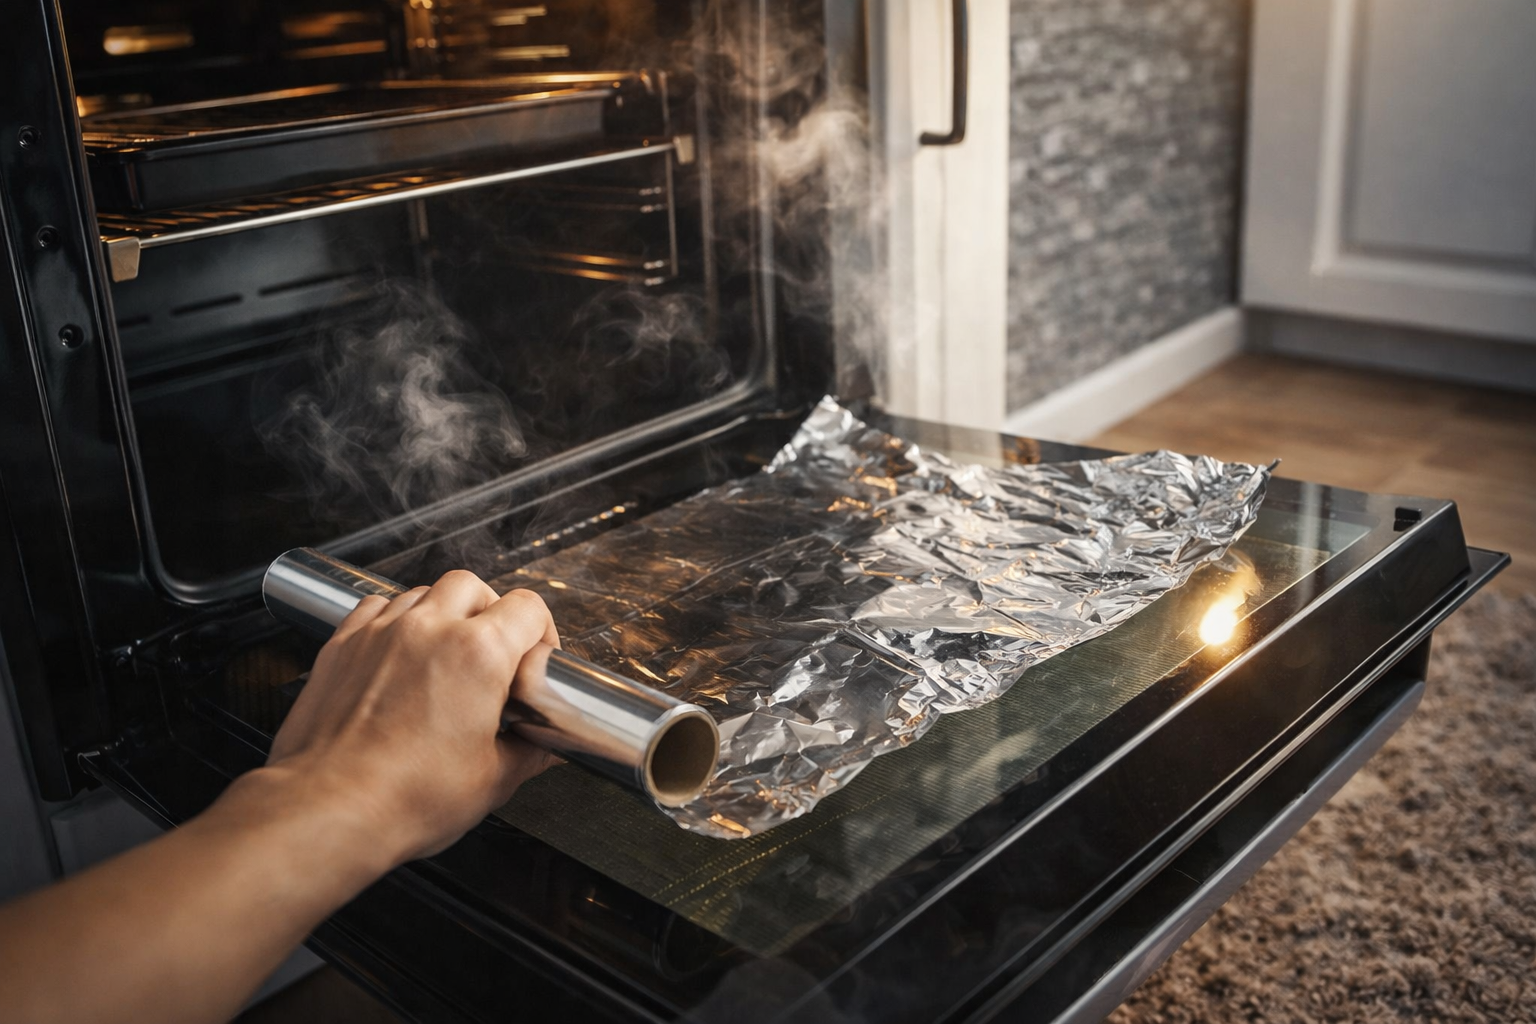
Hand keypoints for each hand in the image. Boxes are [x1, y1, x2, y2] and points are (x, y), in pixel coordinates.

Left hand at [264, 570, 560, 866]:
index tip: (536, 656)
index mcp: (478, 654)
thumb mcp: (493, 781)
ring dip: (443, 614)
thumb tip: (546, 748)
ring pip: (423, 592)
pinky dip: (396, 620)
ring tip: (446, 654)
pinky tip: (401, 652)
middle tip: (493, 650)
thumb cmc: (404, 797)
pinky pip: (377, 606)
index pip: (527, 607)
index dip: (542, 630)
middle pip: (472, 586)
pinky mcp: (343, 644)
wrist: (329, 808)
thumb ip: (530, 753)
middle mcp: (429, 629)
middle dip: (490, 611)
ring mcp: (381, 631)